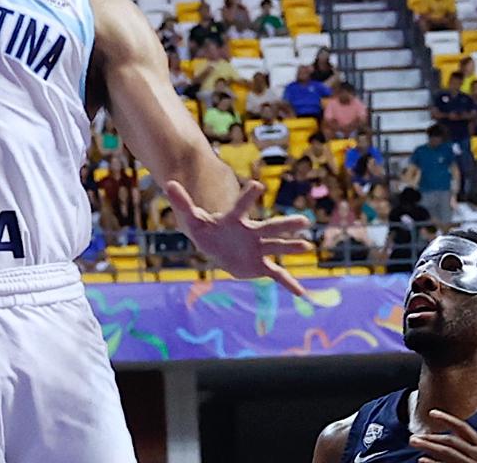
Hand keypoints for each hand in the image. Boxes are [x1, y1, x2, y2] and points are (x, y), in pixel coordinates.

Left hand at [165, 178, 314, 297]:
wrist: (215, 247)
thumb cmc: (205, 230)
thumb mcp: (192, 219)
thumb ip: (183, 203)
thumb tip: (168, 184)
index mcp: (235, 220)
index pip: (241, 207)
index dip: (248, 196)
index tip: (257, 185)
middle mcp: (252, 233)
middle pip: (270, 227)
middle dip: (287, 225)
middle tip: (304, 220)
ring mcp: (258, 249)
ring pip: (278, 248)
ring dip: (292, 248)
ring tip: (308, 246)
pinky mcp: (260, 265)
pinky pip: (277, 274)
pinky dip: (288, 283)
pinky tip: (302, 293)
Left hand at [409, 408, 476, 462]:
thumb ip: (472, 446)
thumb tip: (447, 439)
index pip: (463, 428)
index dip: (447, 419)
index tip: (432, 413)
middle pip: (451, 441)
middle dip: (431, 437)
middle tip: (415, 436)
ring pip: (448, 452)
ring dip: (429, 446)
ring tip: (414, 443)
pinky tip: (422, 460)